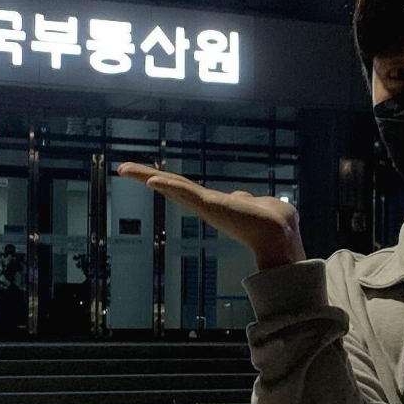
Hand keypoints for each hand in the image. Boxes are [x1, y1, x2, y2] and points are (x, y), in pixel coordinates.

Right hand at [117, 162, 306, 270]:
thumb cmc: (276, 222)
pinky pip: (185, 193)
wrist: (280, 234)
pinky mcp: (210, 206)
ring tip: (126, 169)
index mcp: (216, 204)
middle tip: (123, 168)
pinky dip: (168, 186)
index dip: (167, 182)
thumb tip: (242, 197)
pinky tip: (152, 180)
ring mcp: (206, 206)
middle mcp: (207, 205)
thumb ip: (246, 201)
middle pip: (172, 187)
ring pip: (173, 187)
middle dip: (147, 177)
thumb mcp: (258, 205)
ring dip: (148, 177)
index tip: (149, 177)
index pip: (185, 190)